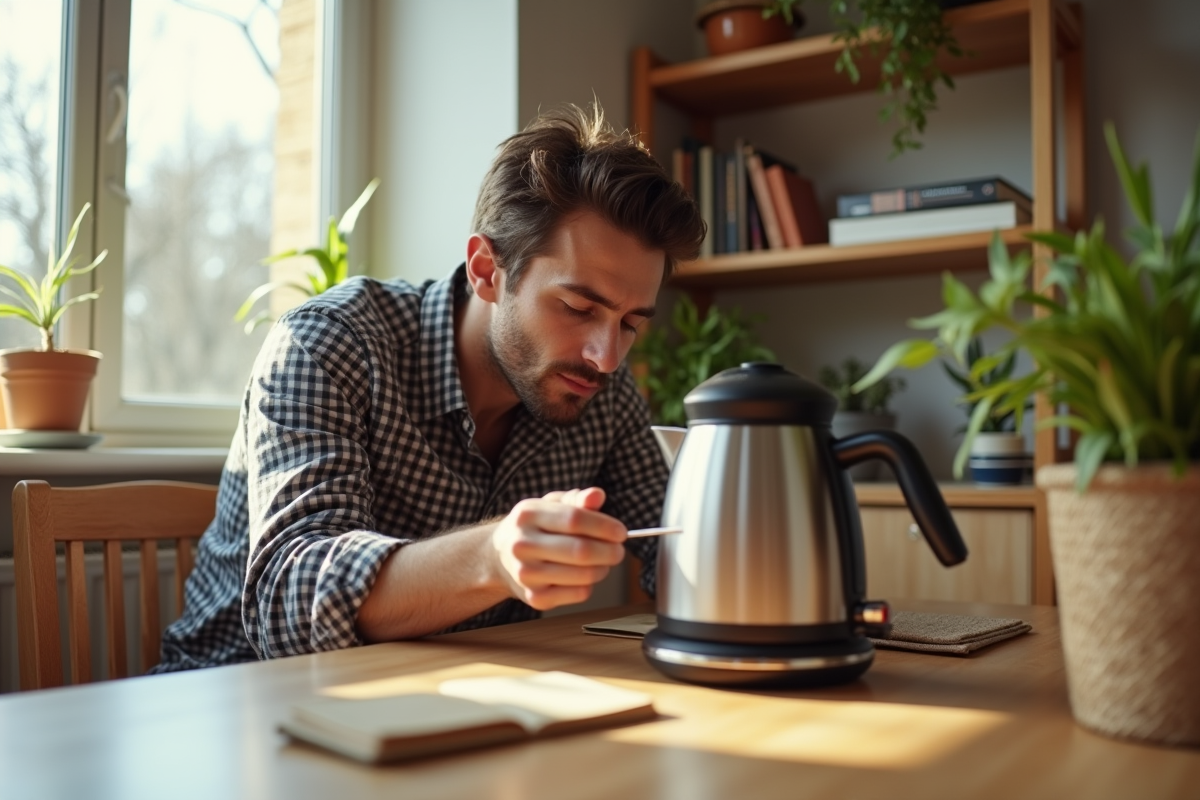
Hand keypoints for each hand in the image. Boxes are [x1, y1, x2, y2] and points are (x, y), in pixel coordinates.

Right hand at [490, 487, 626, 609]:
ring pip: (583, 576)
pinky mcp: (534, 597)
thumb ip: (576, 499)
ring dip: (603, 569)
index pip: (574, 519)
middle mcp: (522, 544)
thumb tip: (597, 495)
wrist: (499, 557)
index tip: (621, 532)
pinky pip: (578, 594)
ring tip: (603, 562)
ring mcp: (526, 573)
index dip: (604, 527)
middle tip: (618, 551)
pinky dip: (590, 585)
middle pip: (581, 551)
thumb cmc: (535, 527)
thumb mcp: (551, 505)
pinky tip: (584, 576)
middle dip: (609, 552)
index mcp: (528, 515)